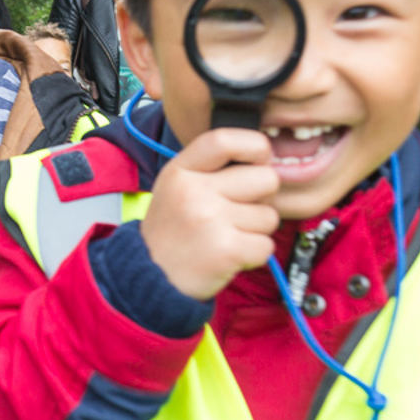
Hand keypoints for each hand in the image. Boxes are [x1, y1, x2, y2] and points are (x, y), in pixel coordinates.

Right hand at [138, 128, 280, 300]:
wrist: (150, 279)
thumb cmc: (171, 232)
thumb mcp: (176, 187)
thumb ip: (211, 169)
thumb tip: (265, 160)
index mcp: (181, 171)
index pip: (225, 140)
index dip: (254, 145)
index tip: (261, 158)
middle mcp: (195, 191)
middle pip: (266, 178)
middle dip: (263, 197)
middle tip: (238, 212)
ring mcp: (211, 221)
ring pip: (269, 216)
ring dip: (256, 230)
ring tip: (227, 236)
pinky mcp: (227, 250)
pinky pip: (266, 245)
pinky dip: (254, 254)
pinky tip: (229, 255)